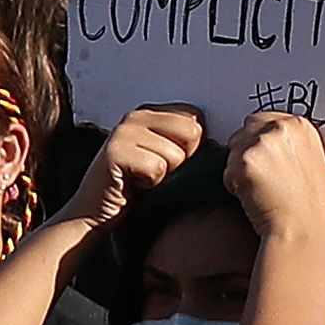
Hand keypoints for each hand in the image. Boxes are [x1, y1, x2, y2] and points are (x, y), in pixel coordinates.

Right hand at [59, 102, 206, 229]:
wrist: (97, 212)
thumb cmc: (139, 187)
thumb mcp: (166, 159)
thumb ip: (187, 143)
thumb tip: (226, 143)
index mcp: (150, 113)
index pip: (196, 118)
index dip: (194, 147)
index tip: (173, 161)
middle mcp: (135, 116)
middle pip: (192, 133)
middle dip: (182, 159)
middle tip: (158, 170)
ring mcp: (123, 131)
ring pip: (176, 154)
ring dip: (166, 175)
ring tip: (145, 179)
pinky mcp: (115, 152)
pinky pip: (157, 168)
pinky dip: (151, 183)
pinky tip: (135, 185)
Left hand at [224, 106, 324, 239]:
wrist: (303, 230)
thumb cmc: (308, 205)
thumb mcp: (312, 163)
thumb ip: (290, 143)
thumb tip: (268, 136)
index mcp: (301, 126)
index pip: (265, 119)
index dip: (261, 140)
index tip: (267, 160)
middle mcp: (283, 128)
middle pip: (245, 129)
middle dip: (247, 150)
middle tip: (264, 177)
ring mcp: (263, 142)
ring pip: (233, 148)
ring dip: (239, 167)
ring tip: (262, 188)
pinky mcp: (244, 159)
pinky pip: (226, 169)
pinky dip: (234, 183)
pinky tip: (253, 196)